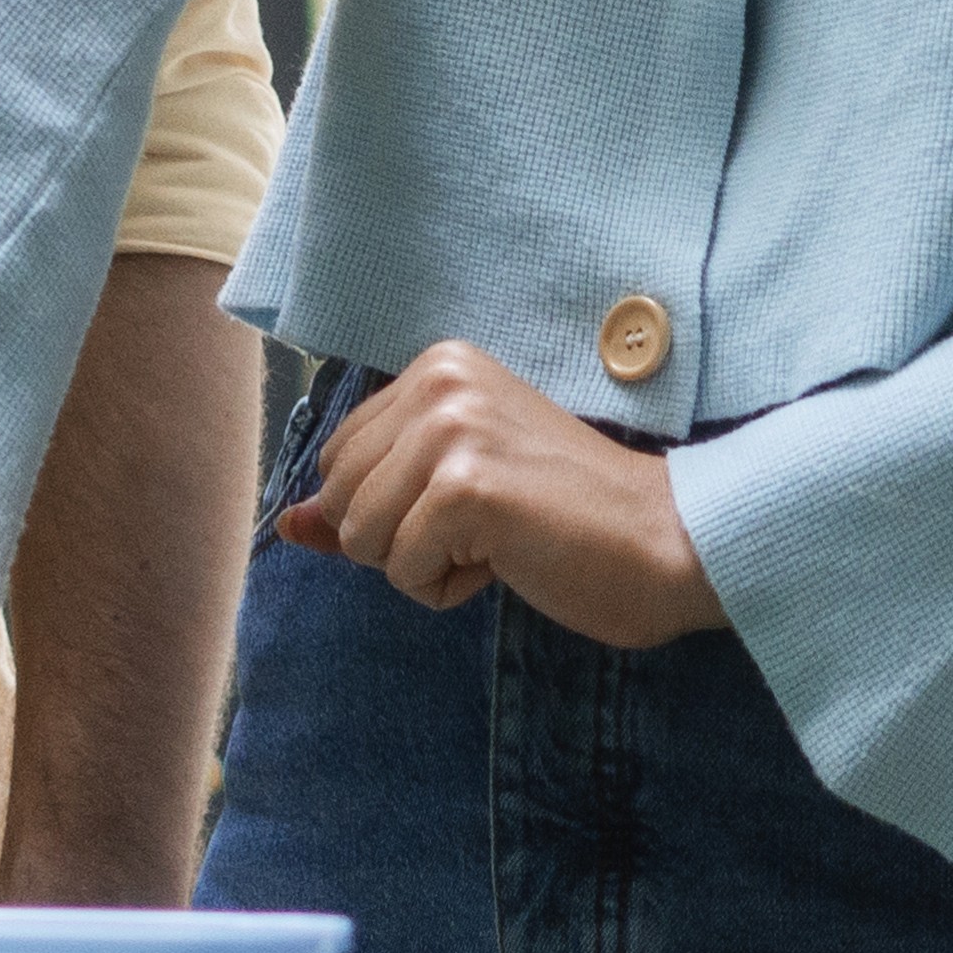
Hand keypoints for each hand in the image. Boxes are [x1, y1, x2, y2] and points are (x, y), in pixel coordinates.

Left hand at [278, 342, 713, 644]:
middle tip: (490, 527)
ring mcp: (453, 428)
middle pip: (339, 498)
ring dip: (423, 565)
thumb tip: (285, 525)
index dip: (393, 509)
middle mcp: (440, 379)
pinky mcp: (466, 486)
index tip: (475, 504)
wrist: (668, 542)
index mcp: (438, 365)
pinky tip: (509, 560)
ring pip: (359, 537)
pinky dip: (448, 587)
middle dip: (399, 540)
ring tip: (500, 541)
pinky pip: (400, 570)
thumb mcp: (454, 497)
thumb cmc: (570, 521)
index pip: (340, 460)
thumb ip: (366, 503)